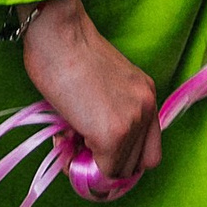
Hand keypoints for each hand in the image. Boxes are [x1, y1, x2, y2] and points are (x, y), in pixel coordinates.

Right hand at [17, 0, 159, 185]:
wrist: (58, 34)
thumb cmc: (67, 51)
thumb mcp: (102, 85)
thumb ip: (106, 114)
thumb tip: (87, 150)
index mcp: (145, 94)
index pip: (148, 150)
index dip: (122, 158)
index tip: (96, 152)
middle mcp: (147, 109)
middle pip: (135, 166)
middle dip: (106, 164)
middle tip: (78, 148)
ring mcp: (132, 123)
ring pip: (118, 172)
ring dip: (93, 165)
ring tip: (69, 142)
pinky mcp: (112, 136)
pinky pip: (101, 171)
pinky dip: (81, 166)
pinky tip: (64, 145)